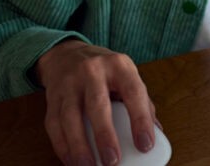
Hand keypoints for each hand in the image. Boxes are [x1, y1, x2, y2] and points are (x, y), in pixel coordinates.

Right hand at [34, 40, 157, 165]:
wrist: (67, 55)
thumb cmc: (105, 72)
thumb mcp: (126, 76)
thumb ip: (142, 103)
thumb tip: (156, 136)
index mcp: (119, 66)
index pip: (133, 92)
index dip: (140, 120)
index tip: (145, 145)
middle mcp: (92, 71)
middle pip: (98, 105)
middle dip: (105, 135)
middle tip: (113, 161)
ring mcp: (69, 83)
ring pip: (71, 117)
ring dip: (79, 146)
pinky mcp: (52, 97)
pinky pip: (54, 125)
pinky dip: (63, 147)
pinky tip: (72, 162)